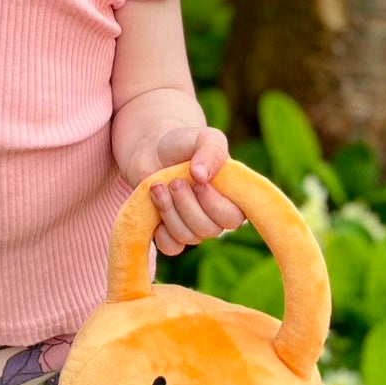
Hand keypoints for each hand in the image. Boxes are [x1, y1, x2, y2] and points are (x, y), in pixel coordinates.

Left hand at [145, 126, 244, 255]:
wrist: (151, 148)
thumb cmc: (184, 144)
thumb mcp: (204, 137)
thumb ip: (211, 150)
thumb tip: (201, 176)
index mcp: (232, 198)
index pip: (233, 218)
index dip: (214, 204)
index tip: (197, 181)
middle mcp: (215, 217)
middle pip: (209, 230)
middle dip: (187, 206)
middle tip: (175, 182)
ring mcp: (192, 227)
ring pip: (188, 237)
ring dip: (170, 211)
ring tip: (158, 186)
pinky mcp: (169, 232)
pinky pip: (170, 247)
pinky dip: (161, 231)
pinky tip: (154, 207)